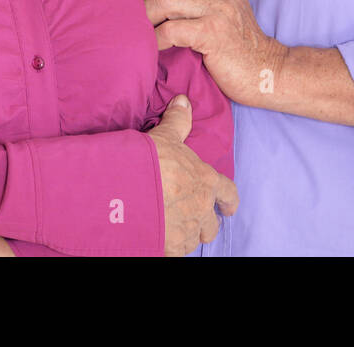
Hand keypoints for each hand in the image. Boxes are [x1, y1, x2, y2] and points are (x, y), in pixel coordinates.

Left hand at [135, 0, 285, 104]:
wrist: (267, 72)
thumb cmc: (237, 47)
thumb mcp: (224, 11)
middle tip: (121, 4)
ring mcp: (221, 10)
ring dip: (143, 13)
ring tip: (131, 26)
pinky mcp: (215, 34)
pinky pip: (173, 29)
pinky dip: (155, 37)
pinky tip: (149, 46)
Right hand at [146, 95, 237, 255]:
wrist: (125, 191)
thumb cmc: (149, 162)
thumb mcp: (166, 137)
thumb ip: (179, 121)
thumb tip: (184, 100)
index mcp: (206, 182)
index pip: (228, 193)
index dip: (229, 201)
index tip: (228, 208)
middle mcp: (201, 209)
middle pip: (211, 225)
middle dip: (205, 225)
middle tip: (196, 223)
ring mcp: (186, 231)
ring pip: (193, 240)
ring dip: (186, 235)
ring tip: (172, 229)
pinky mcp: (169, 249)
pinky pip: (176, 253)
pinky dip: (170, 247)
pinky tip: (159, 239)